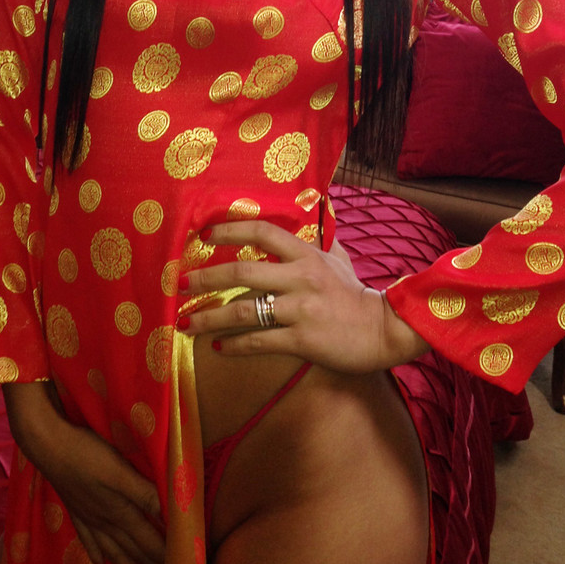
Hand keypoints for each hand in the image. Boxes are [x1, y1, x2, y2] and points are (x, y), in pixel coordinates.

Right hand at [3, 382, 164, 563]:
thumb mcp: (120, 472)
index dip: (165, 555)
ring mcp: (88, 517)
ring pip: (112, 550)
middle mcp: (105, 521)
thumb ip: (145, 493)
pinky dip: (96, 554)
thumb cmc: (87, 454)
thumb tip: (171, 511)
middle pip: (133, 549)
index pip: (149, 540)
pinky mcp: (75, 509)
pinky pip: (88, 539)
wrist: (48, 445)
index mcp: (119, 512)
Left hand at [178, 219, 428, 374]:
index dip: (230, 230)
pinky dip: (235, 346)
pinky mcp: (302, 340)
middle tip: (180, 283)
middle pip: (241, 272)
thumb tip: (318, 215)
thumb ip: (321, 242)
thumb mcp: (340, 259)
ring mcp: (300, 309)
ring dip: (209, 317)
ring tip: (187, 323)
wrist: (384, 331)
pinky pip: (260, 341)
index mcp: (306, 254)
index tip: (203, 235)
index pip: (262, 232)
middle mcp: (300, 277)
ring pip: (243, 311)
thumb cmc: (357, 295)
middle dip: (205, 278)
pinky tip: (218, 348)